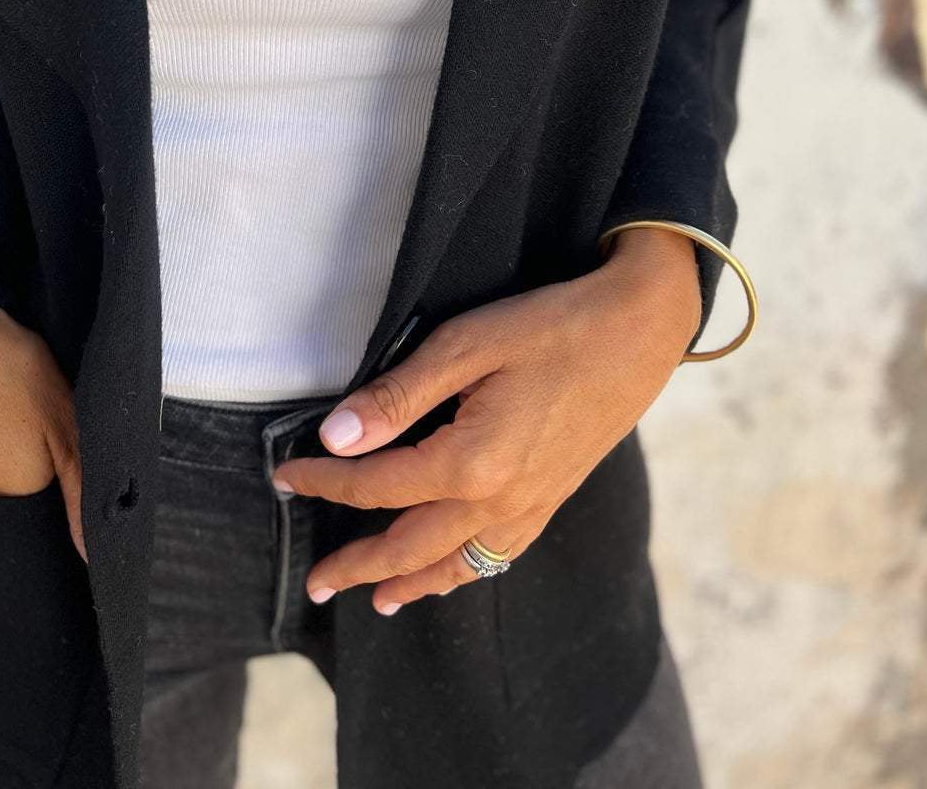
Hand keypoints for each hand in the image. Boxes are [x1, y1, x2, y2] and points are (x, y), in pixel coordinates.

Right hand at [0, 308, 86, 559]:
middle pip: (9, 481)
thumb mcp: (64, 418)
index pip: (45, 487)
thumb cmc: (9, 370)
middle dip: (19, 450)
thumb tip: (91, 558)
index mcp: (16, 492)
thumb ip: (81, 486)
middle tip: (19, 405)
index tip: (50, 420)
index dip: (54, 450)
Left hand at [271, 228, 700, 613]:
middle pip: (411, 544)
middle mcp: (500, 501)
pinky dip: (463, 573)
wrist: (640, 332)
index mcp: (472, 462)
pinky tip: (451, 574)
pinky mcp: (553, 500)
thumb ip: (398, 397)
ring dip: (410, 582)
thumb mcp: (466, 345)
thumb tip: (336, 437)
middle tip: (316, 580)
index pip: (378, 484)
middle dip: (358, 563)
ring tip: (374, 600)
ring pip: (456, 564)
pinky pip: (497, 556)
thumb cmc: (551, 327)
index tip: (286, 474)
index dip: (326, 481)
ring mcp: (531, 507)